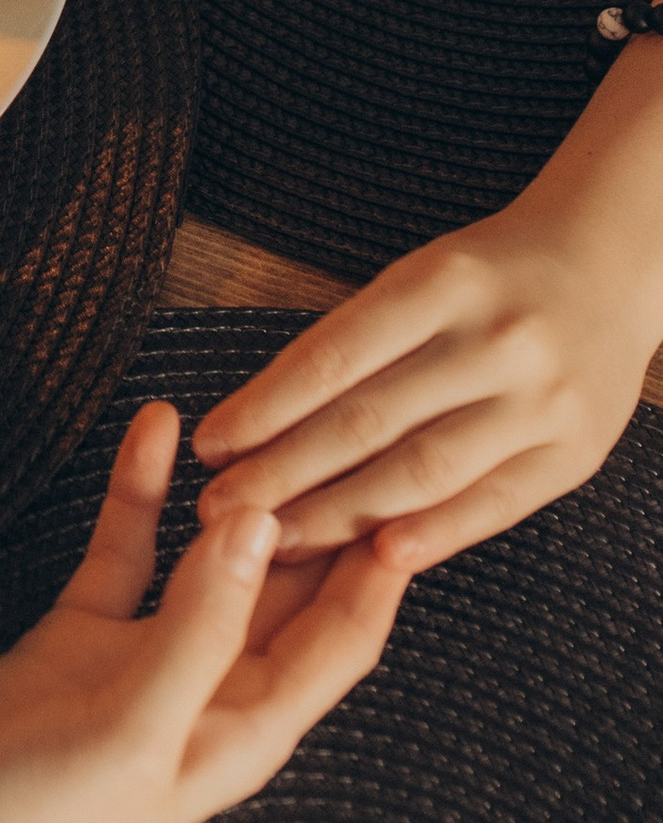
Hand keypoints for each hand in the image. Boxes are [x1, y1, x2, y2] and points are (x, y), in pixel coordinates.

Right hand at [0, 404, 408, 822]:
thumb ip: (199, 625)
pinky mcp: (75, 638)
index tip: (406, 482)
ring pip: (204, 559)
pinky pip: (123, 552)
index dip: (378, 568)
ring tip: (251, 417)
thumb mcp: (131, 730)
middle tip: (333, 421)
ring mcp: (139, 662)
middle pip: (286, 591)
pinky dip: (139, 495)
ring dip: (227, 497)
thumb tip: (259, 525)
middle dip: (314, 516)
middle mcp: (206, 694)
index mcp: (245, 734)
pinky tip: (151, 430)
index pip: (342, 637)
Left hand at [191, 199, 662, 573]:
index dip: (266, 406)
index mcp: (443, 282)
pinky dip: (434, 533)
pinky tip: (378, 557)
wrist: (610, 264)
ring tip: (277, 540)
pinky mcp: (573, 453)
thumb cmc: (489, 276)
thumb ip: (355, 340)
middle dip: (284, 473)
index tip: (212, 445)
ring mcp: (540, 401)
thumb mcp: (420, 275)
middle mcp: (495, 340)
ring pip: (423, 471)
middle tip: (219, 511)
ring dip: (340, 515)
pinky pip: (493, 504)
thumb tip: (259, 420)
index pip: (334, 355)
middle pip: (370, 420)